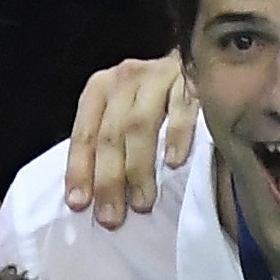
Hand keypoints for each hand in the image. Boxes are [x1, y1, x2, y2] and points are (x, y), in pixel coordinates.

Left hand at [59, 51, 193, 222]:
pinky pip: (182, 108)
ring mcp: (159, 76)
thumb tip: (88, 199)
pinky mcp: (192, 79)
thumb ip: (106, 145)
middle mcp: (125, 78)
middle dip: (109, 178)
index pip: (84, 133)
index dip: (80, 169)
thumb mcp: (122, 113)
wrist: (199, 61)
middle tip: (111, 217)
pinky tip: (174, 163)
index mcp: (100, 88)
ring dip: (138, 167)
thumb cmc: (154, 99)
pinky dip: (176, 136)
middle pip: (111, 133)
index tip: (79, 204)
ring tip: (141, 203)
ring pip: (140, 124)